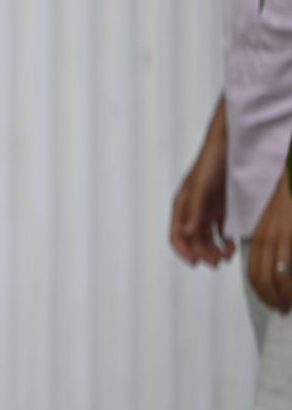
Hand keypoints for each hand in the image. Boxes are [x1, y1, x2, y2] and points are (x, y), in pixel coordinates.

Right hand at [171, 133, 233, 266]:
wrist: (229, 147)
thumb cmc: (210, 164)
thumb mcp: (200, 188)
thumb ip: (193, 211)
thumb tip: (186, 232)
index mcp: (181, 207)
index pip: (176, 236)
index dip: (184, 251)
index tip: (196, 262)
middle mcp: (192, 211)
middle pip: (194, 240)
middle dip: (204, 253)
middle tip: (217, 262)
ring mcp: (207, 210)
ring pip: (207, 237)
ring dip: (215, 249)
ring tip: (227, 256)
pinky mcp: (221, 208)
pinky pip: (221, 230)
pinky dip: (225, 240)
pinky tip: (232, 244)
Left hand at [250, 170, 291, 311]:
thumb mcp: (279, 227)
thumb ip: (276, 247)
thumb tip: (280, 267)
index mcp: (260, 238)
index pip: (254, 272)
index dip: (262, 291)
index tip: (272, 302)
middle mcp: (266, 239)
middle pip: (261, 278)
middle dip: (270, 298)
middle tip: (281, 310)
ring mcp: (280, 237)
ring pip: (276, 276)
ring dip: (283, 295)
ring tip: (288, 305)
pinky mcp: (291, 236)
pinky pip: (288, 268)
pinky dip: (291, 285)